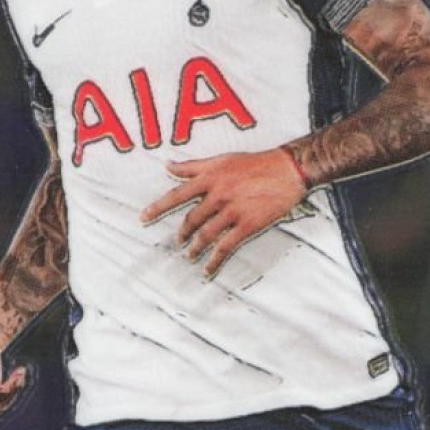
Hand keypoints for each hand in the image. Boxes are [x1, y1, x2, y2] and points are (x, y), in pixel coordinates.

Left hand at [140, 148, 305, 276]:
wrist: (286, 170)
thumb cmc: (254, 163)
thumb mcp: (221, 159)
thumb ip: (192, 165)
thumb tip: (168, 165)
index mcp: (209, 178)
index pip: (176, 195)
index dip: (158, 207)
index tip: (143, 217)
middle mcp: (217, 195)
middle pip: (191, 219)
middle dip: (181, 233)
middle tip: (176, 243)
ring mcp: (232, 211)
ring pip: (205, 235)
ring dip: (194, 248)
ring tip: (189, 256)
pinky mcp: (246, 225)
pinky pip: (225, 247)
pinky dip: (214, 261)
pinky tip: (207, 269)